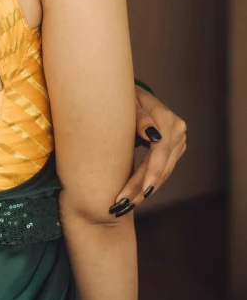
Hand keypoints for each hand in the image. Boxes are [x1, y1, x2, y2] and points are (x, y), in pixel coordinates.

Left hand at [109, 85, 186, 216]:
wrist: (129, 94)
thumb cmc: (123, 96)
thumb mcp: (128, 103)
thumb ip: (139, 118)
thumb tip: (152, 135)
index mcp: (166, 119)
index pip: (161, 151)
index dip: (151, 173)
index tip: (141, 191)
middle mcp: (177, 130)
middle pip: (161, 165)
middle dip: (141, 187)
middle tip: (122, 204)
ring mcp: (178, 140)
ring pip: (163, 171)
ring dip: (144, 190)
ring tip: (125, 204)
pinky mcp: (174, 147)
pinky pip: (162, 169)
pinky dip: (149, 182)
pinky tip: (135, 195)